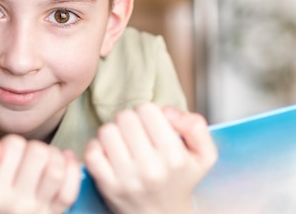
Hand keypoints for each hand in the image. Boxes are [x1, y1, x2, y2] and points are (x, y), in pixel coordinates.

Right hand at [0, 135, 80, 213]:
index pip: (12, 146)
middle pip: (38, 153)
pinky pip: (71, 188)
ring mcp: (38, 212)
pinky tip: (62, 161)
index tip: (3, 155)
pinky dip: (71, 169)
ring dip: (51, 155)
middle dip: (30, 146)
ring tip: (40, 159)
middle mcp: (17, 205)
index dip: (8, 143)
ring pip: (56, 168)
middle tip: (22, 156)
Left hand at [84, 103, 217, 213]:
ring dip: (113, 133)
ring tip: (123, 143)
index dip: (148, 114)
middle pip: (125, 117)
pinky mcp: (107, 186)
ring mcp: (126, 178)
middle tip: (136, 135)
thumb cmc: (180, 181)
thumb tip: (167, 111)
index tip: (151, 127)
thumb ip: (195, 125)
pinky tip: (108, 153)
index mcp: (175, 156)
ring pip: (107, 131)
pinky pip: (92, 152)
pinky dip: (96, 147)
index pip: (148, 109)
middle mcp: (151, 168)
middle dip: (130, 122)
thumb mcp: (204, 155)